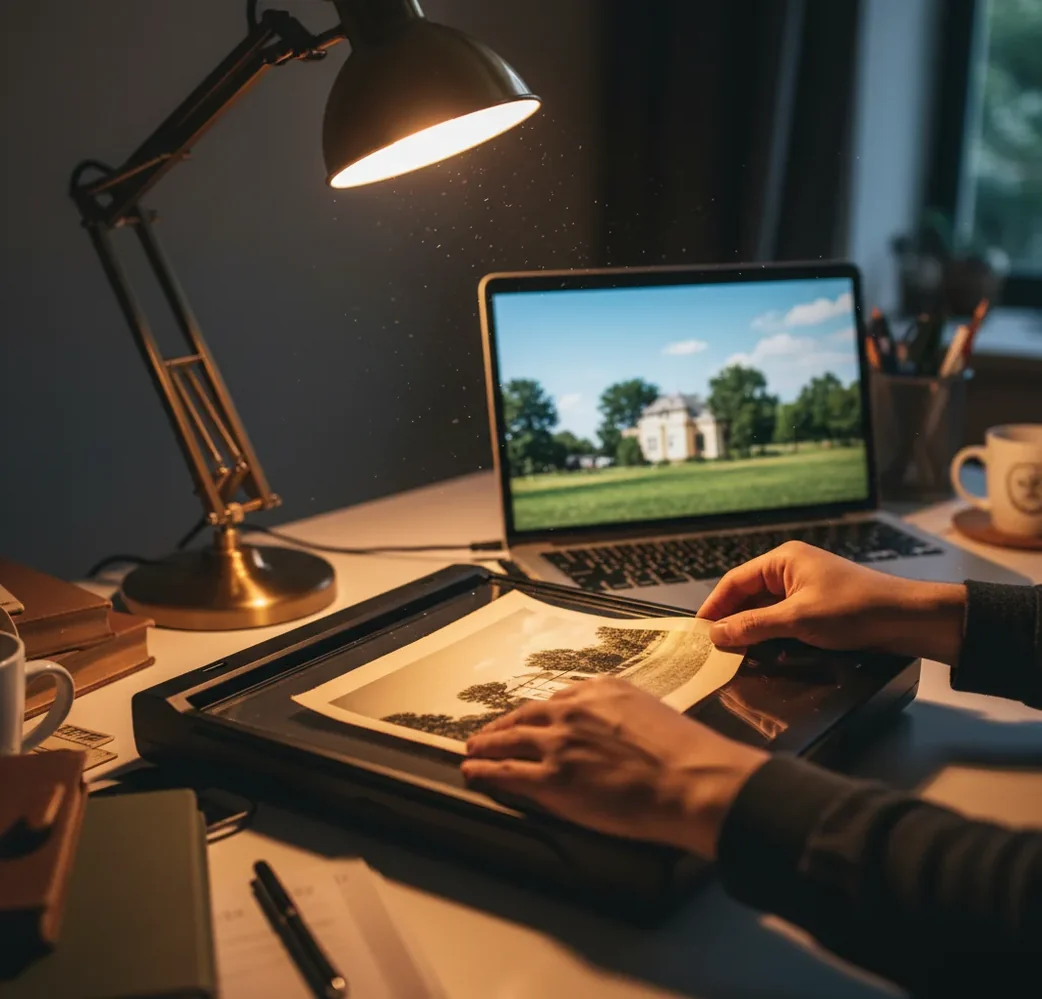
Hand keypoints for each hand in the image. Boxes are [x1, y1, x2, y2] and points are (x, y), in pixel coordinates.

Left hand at [462, 677, 767, 859]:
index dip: (539, 712)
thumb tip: (614, 732)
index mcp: (601, 690)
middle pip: (526, 715)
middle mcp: (574, 709)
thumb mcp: (651, 714)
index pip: (558, 699)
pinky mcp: (551, 777)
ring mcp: (559, 743)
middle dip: (504, 724)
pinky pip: (507, 772)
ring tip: (472, 750)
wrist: (692, 779)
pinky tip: (473, 771)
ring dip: (487, 744)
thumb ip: (623, 716)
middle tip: (488, 731)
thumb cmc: (686, 754)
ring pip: (509, 739)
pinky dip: (484, 770)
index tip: (532, 718)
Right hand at [697, 541, 965, 663]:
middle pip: (748, 595)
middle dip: (731, 619)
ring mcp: (804, 588)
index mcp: (783, 559)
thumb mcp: (798, 619)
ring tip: (732, 652)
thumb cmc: (854, 609)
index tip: (698, 630)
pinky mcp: (817, 607)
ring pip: (765, 609)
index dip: (714, 606)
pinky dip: (770, 633)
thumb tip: (716, 634)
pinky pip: (783, 618)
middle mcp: (790, 569)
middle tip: (712, 646)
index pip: (735, 581)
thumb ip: (754, 626)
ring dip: (751, 629)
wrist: (908, 619)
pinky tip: (762, 650)